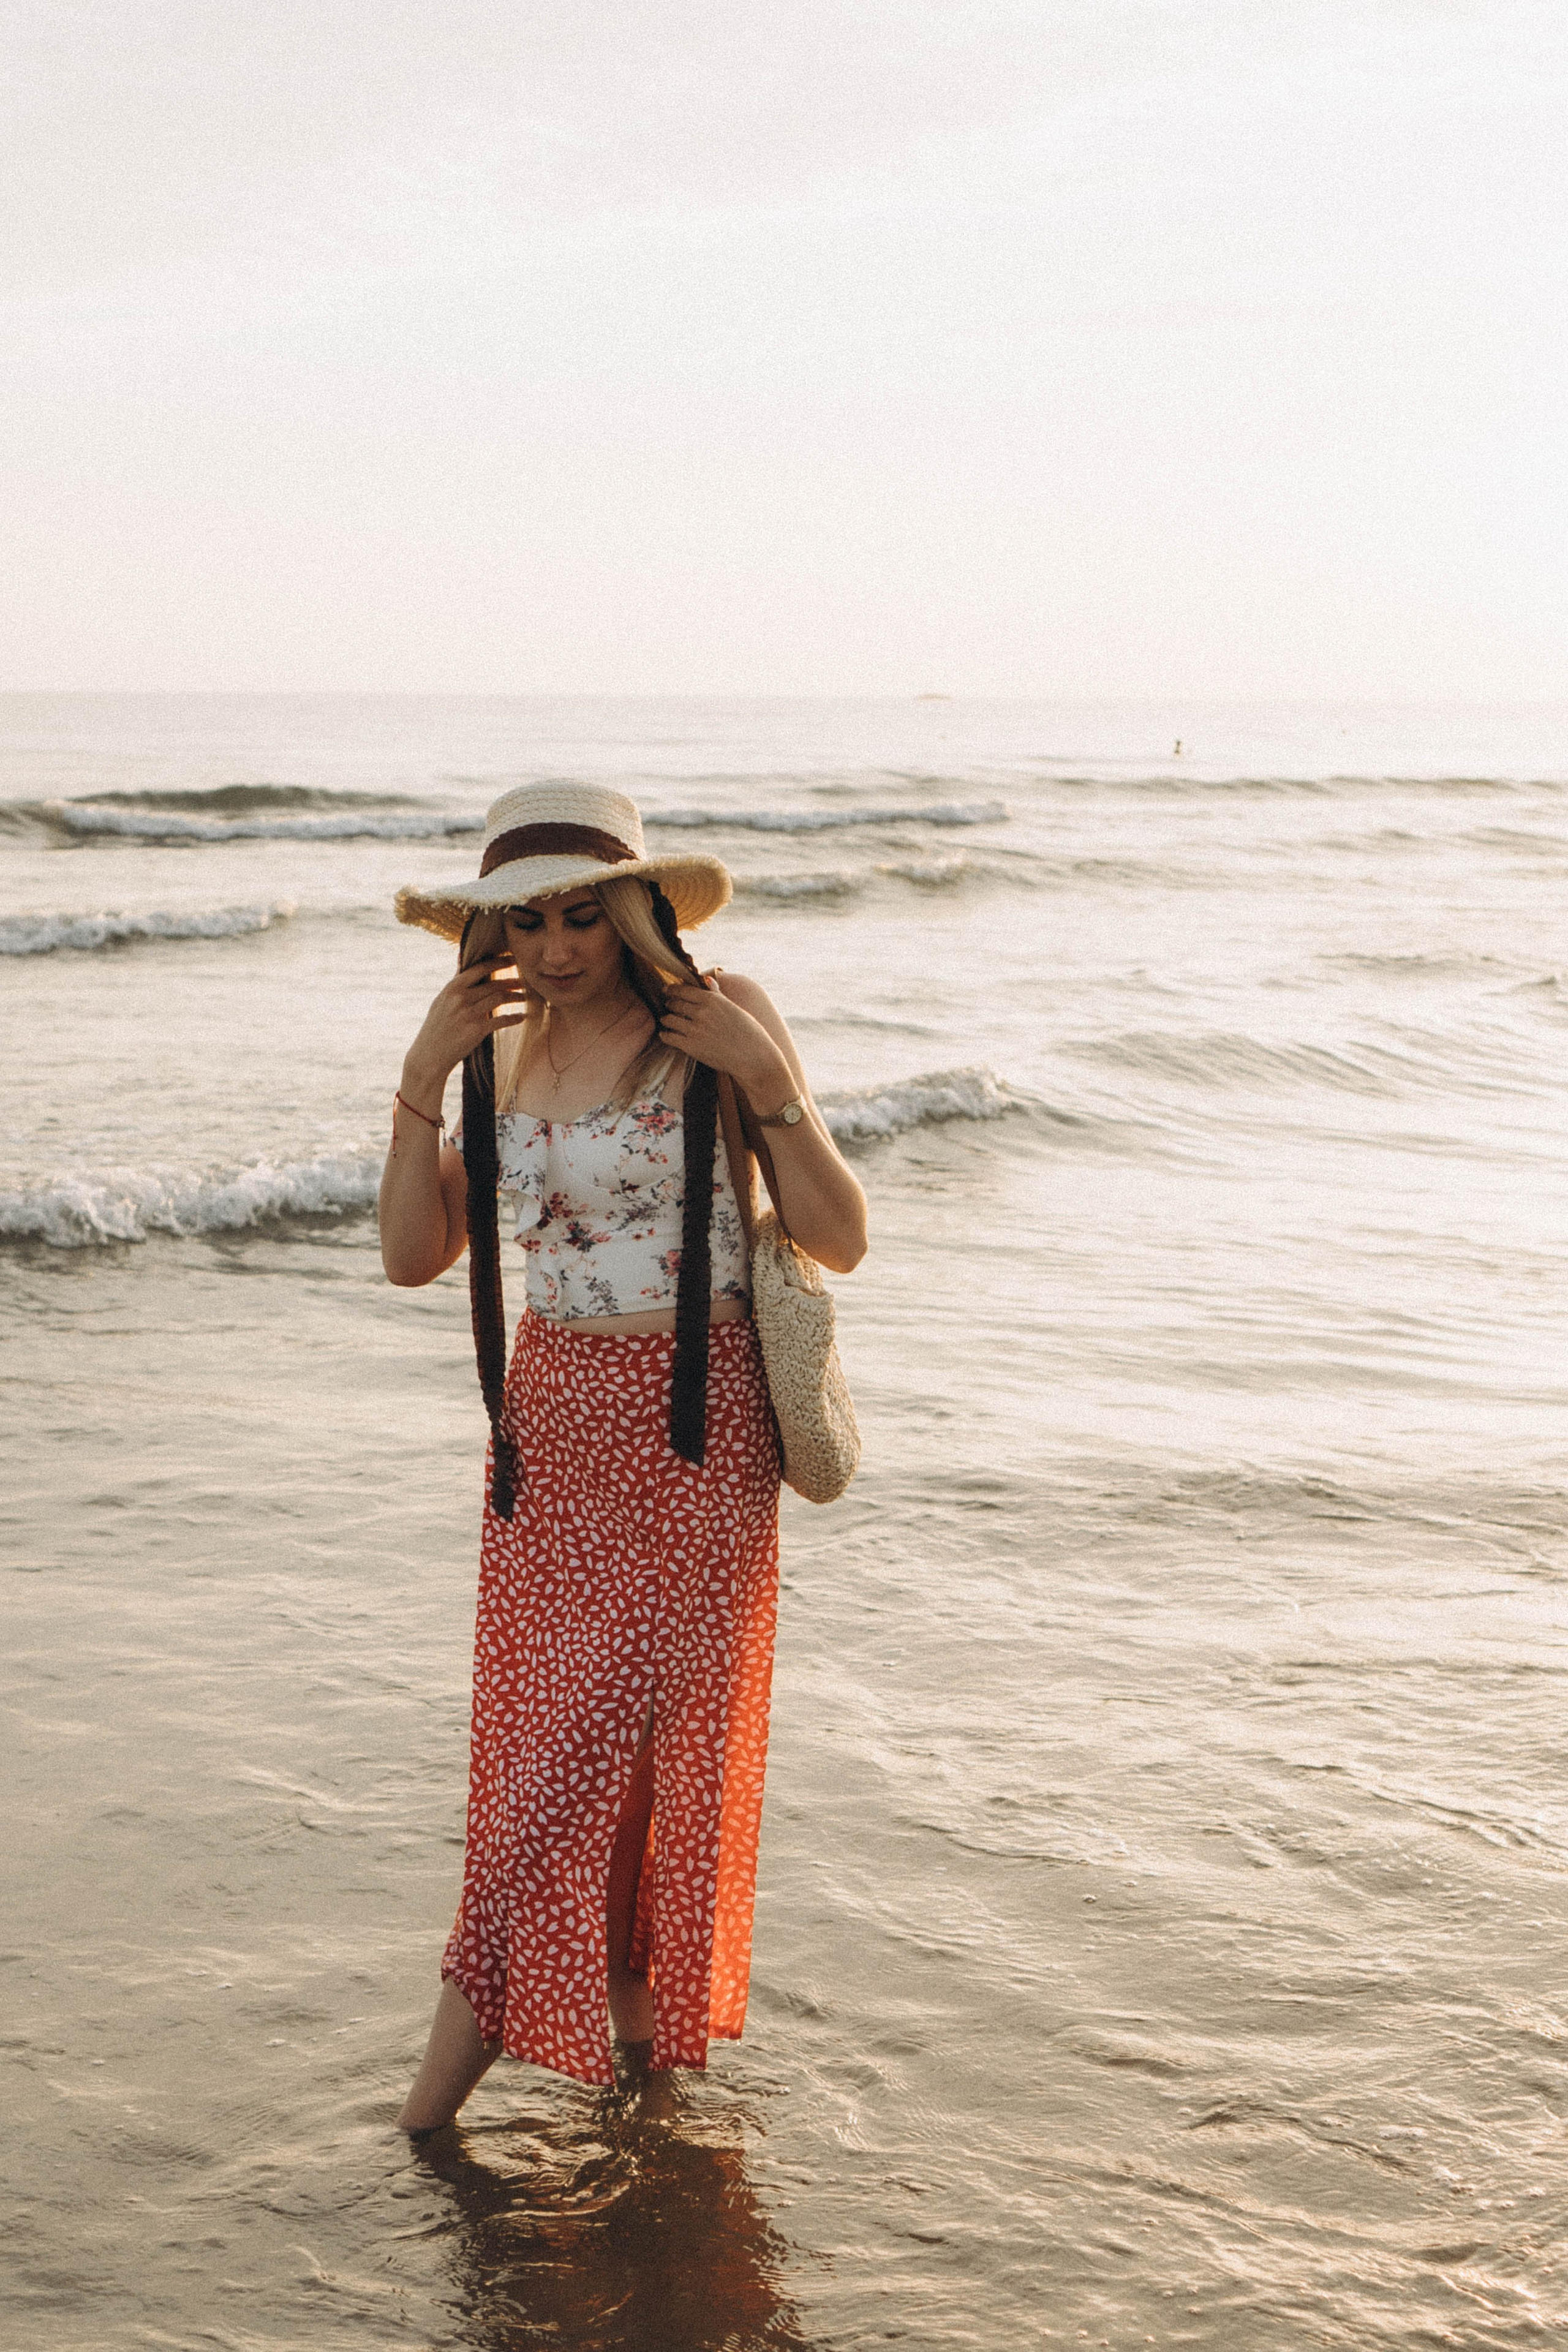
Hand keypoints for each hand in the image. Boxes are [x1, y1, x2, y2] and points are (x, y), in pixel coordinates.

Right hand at [402, 961, 529, 1101]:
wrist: (429, 1055)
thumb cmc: (436, 1026)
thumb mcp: (441, 1000)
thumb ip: (455, 981)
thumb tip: (461, 956)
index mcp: (452, 988)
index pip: (480, 968)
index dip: (499, 962)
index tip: (512, 958)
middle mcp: (461, 998)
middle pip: (494, 984)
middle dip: (512, 981)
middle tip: (524, 981)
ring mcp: (470, 1013)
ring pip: (500, 998)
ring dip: (516, 997)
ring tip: (523, 997)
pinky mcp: (477, 1030)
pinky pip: (502, 1020)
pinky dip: (514, 1018)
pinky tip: (522, 1017)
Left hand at [657, 981, 791, 1099]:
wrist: (753, 1057)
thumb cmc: (749, 1032)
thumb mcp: (734, 1008)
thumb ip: (717, 994)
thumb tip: (708, 979)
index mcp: (712, 1000)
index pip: (684, 990)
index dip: (673, 990)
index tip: (668, 990)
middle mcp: (701, 1012)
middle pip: (676, 1003)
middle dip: (670, 1003)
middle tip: (668, 1004)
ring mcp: (695, 1029)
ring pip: (670, 1019)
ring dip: (666, 1019)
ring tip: (666, 1020)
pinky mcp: (691, 1046)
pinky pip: (669, 1037)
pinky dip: (665, 1035)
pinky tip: (665, 1035)